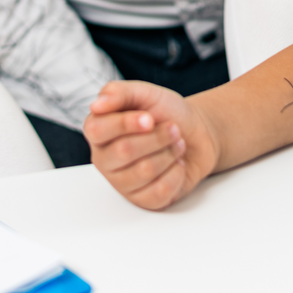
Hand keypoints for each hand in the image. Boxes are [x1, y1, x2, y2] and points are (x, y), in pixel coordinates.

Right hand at [83, 80, 220, 210]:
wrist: (196, 134)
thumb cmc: (167, 114)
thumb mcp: (145, 93)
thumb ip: (118, 92)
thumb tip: (96, 104)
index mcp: (98, 131)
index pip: (98, 130)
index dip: (126, 124)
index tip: (150, 118)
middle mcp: (105, 159)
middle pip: (123, 151)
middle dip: (157, 137)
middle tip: (172, 129)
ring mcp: (122, 182)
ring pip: (144, 172)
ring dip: (169, 153)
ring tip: (176, 145)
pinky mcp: (142, 200)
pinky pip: (159, 191)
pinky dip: (177, 174)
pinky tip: (176, 165)